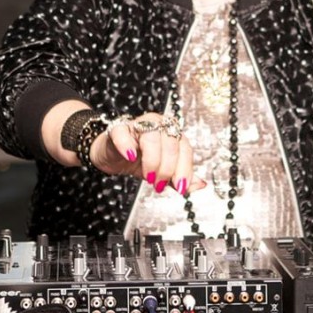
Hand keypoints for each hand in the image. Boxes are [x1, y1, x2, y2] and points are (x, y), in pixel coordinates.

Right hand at [91, 113, 206, 198]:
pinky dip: (127, 145)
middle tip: (159, 184)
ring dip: (152, 159)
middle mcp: (158, 124)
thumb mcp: (162, 173)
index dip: (184, 169)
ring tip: (148, 176)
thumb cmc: (138, 161)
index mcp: (172, 133)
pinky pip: (122, 132)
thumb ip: (179, 178)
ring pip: (151, 136)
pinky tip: (130, 156)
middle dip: (167, 168)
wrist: (112, 157)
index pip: (185, 149)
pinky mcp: (118, 128)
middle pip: (171, 143)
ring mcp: (138, 124)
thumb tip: (200, 185)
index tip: (180, 187)